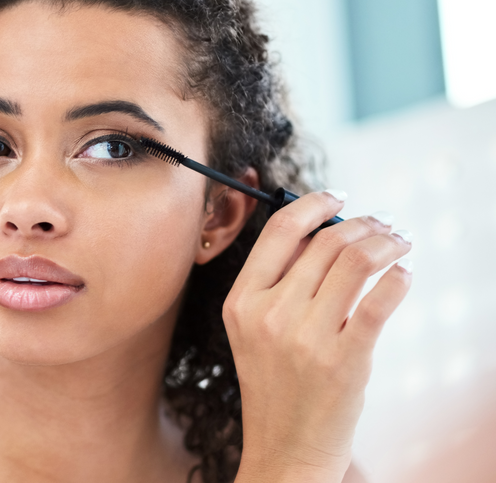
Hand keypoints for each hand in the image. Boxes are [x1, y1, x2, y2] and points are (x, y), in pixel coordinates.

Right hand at [227, 191, 411, 482]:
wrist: (284, 448)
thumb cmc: (275, 387)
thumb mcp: (253, 332)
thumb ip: (278, 284)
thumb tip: (326, 233)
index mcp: (241, 301)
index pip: (280, 232)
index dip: (314, 204)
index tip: (339, 196)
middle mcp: (270, 314)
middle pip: (326, 242)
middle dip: (364, 224)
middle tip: (384, 225)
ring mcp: (306, 337)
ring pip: (356, 261)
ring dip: (387, 242)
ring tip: (399, 243)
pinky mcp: (344, 359)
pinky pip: (380, 300)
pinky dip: (399, 278)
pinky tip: (405, 275)